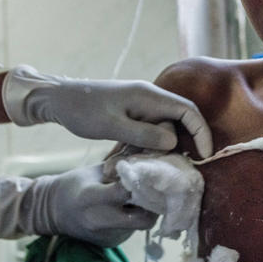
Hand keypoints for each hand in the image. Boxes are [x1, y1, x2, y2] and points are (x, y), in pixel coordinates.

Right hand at [0, 164, 156, 246]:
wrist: (53, 211)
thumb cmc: (75, 184)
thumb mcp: (95, 169)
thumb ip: (122, 166)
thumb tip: (151, 152)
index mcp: (91, 197)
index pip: (127, 191)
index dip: (143, 181)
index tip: (151, 172)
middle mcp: (99, 221)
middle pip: (143, 218)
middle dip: (154, 203)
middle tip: (156, 188)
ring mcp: (106, 236)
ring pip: (141, 225)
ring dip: (148, 210)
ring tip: (145, 195)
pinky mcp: (111, 243)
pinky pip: (133, 230)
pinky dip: (137, 217)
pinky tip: (132, 207)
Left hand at [1, 65, 212, 157]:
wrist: (58, 99)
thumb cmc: (82, 109)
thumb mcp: (112, 125)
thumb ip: (143, 134)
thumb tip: (173, 141)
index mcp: (149, 96)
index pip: (188, 111)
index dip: (201, 132)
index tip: (205, 155)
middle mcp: (149, 99)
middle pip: (177, 123)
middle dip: (173, 146)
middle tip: (157, 165)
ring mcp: (141, 106)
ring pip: (161, 130)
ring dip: (153, 149)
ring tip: (133, 163)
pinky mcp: (132, 114)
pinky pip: (147, 132)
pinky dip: (142, 146)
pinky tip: (124, 159)